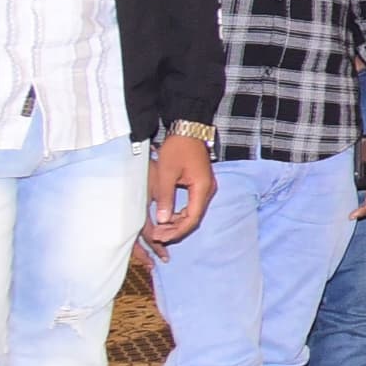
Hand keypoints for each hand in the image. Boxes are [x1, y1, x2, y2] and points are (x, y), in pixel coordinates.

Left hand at [147, 131, 213, 247]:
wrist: (187, 129)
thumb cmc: (177, 148)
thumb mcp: (166, 173)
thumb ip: (165, 197)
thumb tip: (163, 221)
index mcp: (202, 188)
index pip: (192, 218)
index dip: (176, 231)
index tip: (160, 236)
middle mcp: (208, 190)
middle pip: (194, 218)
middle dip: (176, 229)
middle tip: (157, 235)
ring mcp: (206, 187)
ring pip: (194, 212)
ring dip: (178, 222)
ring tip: (160, 227)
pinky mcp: (201, 184)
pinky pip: (193, 205)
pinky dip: (181, 213)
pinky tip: (168, 215)